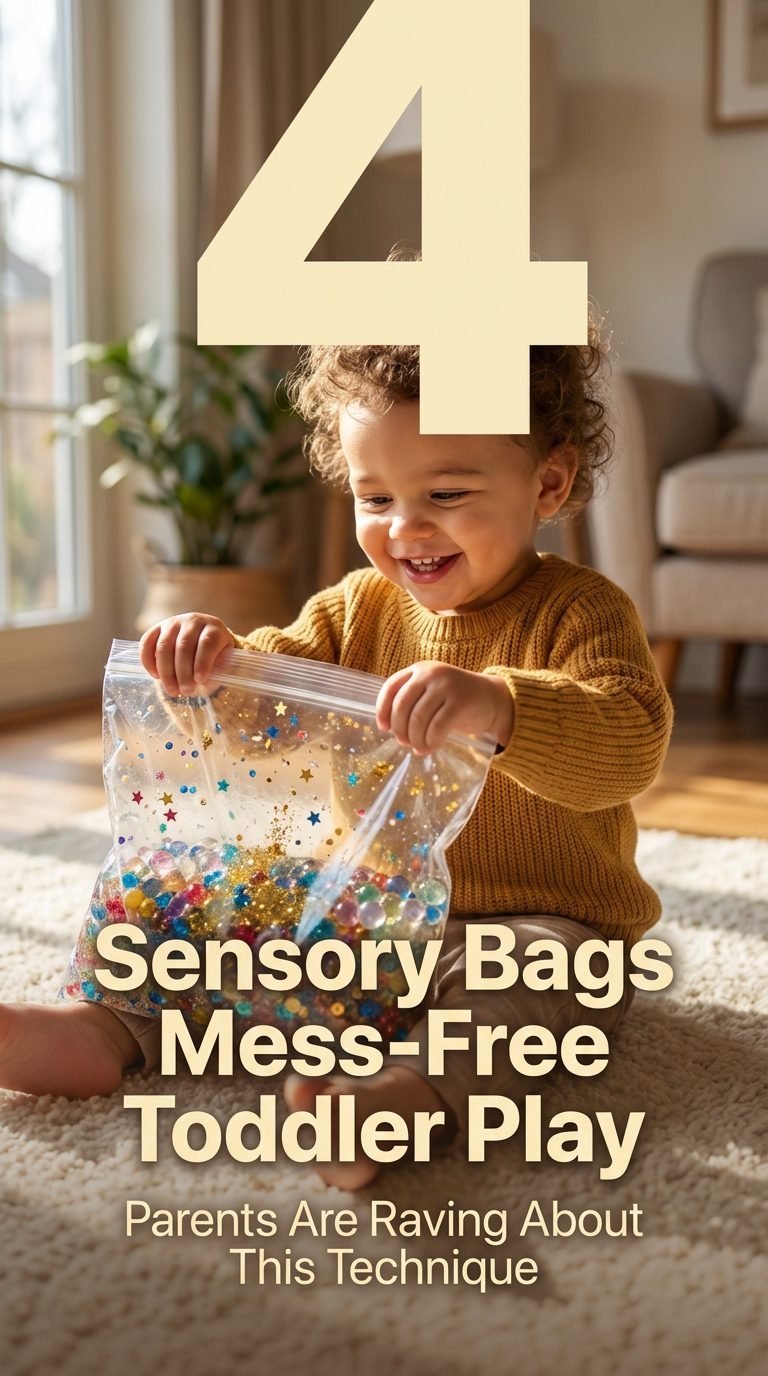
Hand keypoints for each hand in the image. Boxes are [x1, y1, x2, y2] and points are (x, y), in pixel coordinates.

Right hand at [139, 613, 233, 696]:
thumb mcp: (221, 664)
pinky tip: (156, 676)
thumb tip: (200, 682)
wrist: (202, 643)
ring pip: (164, 646)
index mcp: (214, 628)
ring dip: (166, 672)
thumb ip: (215, 672)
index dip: (203, 662)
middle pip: (183, 645)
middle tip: (186, 691)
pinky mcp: (157, 628)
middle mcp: (193, 621)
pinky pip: (146, 643)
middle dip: (183, 672)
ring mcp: (173, 622)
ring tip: (172, 690)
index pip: (207, 642)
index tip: (200, 680)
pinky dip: (148, 661)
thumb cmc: (214, 658)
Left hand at [375, 661, 513, 755]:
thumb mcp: (432, 692)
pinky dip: (430, 741)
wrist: (492, 698)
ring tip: (419, 749)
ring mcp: (446, 686)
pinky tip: (431, 747)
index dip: (383, 710)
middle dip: (399, 729)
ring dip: (415, 739)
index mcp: (419, 669)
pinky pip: (437, 727)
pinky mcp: (459, 702)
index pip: (391, 687)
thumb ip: (413, 702)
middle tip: (404, 743)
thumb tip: (391, 729)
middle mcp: (431, 674)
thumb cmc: (456, 700)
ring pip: (418, 718)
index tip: (384, 728)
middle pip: (402, 705)